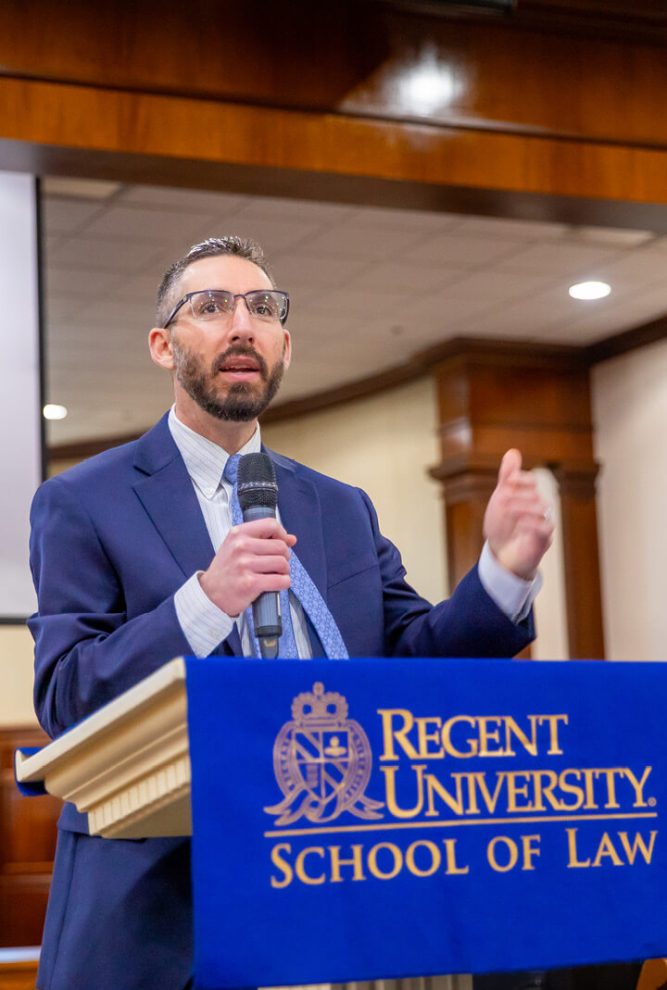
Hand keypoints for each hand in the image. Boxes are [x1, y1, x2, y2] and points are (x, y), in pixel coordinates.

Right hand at [198, 518, 296, 615]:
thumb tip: (292, 539)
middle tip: (277, 564)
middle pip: (281, 546)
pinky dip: (284, 583)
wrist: (210, 593)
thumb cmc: (227, 568)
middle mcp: (241, 546)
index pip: (271, 524)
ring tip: (276, 574)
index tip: (281, 543)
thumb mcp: (238, 546)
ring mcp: (245, 565)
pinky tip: (276, 584)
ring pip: (283, 563)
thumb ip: (264, 540)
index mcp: (238, 533)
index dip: (281, 534)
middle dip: (285, 556)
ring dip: (284, 571)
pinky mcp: (250, 583)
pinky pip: (281, 580)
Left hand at [483, 449, 552, 579]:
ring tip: (507, 511)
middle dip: (518, 496)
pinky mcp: (543, 541)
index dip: (520, 479)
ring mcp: (542, 524)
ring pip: (543, 508)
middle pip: (535, 494)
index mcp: (528, 496)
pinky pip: (546, 529)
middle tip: (502, 502)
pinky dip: (532, 524)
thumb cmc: (502, 526)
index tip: (506, 483)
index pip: (531, 481)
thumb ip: (507, 477)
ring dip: (523, 508)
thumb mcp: (500, 499)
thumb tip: (513, 452)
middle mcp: (539, 508)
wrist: (500, 555)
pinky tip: (519, 524)